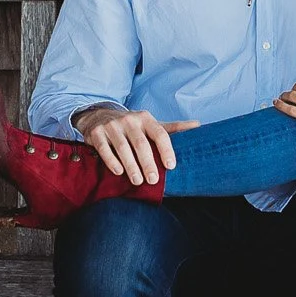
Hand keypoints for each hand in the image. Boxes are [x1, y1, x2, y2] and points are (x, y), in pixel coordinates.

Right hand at [71, 104, 191, 185]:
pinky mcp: (96, 133)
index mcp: (146, 118)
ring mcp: (112, 126)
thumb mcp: (150, 124)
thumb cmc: (131, 125)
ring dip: (131, 166)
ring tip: (137, 181)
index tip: (171, 166)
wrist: (99, 115)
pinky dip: (111, 161)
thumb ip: (173, 128)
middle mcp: (129, 120)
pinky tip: (118, 172)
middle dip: (148, 163)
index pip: (160, 133)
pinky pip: (105, 148)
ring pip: (123, 147)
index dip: (166, 150)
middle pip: (141, 143)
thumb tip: (198, 126)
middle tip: (154, 180)